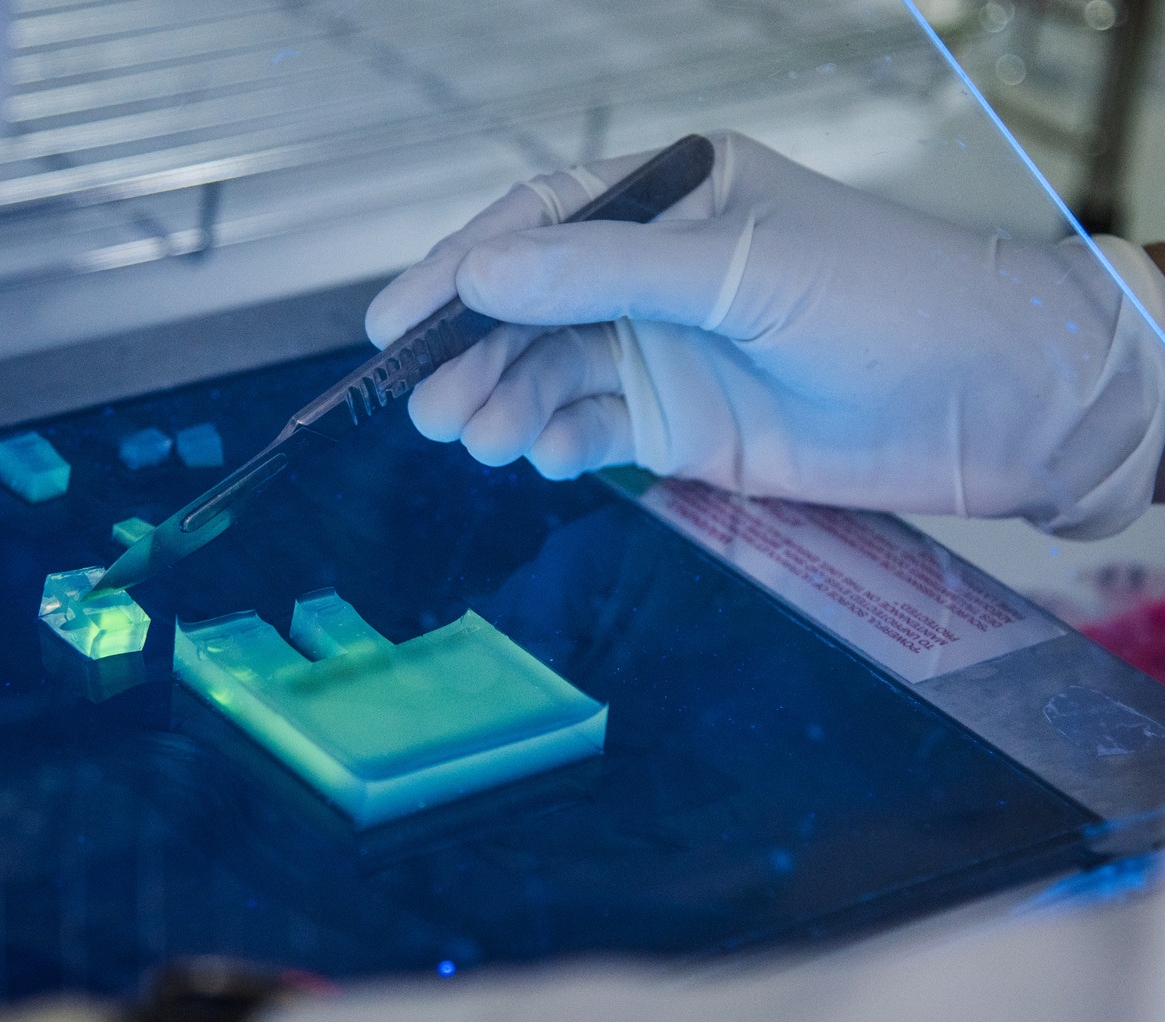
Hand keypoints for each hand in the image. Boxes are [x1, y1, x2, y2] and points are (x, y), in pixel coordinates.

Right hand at [367, 131, 1164, 537]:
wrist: (988, 404)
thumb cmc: (883, 301)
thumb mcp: (736, 270)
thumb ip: (603, 272)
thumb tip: (481, 275)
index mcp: (671, 201)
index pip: (540, 224)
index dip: (463, 268)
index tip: (398, 319)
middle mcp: (655, 273)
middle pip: (531, 309)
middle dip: (474, 354)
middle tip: (428, 403)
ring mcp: (664, 351)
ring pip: (550, 375)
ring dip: (505, 405)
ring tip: (475, 439)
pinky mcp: (679, 426)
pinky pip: (590, 429)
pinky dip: (557, 443)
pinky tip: (543, 455)